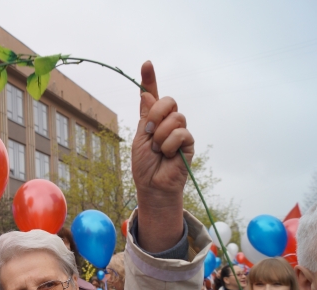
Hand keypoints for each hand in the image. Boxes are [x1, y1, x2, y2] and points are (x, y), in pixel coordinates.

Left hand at [131, 61, 193, 251]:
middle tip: (149, 130)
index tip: (146, 63)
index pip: (153, 95)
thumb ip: (145, 116)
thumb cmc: (144, 165)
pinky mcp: (189, 142)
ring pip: (175, 117)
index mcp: (152, 119)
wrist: (152, 185)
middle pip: (168, 101)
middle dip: (157, 113)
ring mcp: (179, 131)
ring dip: (161, 134)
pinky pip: (181, 132)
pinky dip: (170, 144)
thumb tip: (146, 94)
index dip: (150, 79)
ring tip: (159, 150)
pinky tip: (168, 154)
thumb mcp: (140, 138)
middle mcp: (168, 122)